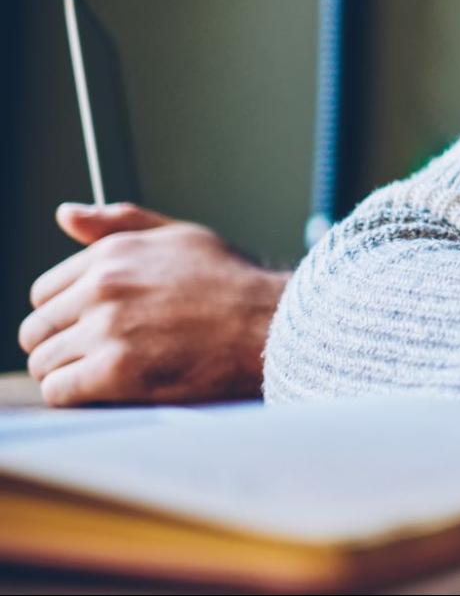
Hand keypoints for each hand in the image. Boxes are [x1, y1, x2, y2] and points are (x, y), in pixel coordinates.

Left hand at [19, 204, 288, 405]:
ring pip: (45, 363)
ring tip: (106, 375)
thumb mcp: (180, 236)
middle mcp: (102, 287)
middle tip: (96, 356)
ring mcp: (107, 330)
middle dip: (60, 345)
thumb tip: (67, 214)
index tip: (90, 326)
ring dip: (68, 374)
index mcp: (112, 253)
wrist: (272, 322)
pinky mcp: (116, 371)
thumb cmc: (234, 282)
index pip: (44, 292)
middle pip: (36, 330)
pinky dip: (76, 396)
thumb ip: (120, 222)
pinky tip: (107, 391)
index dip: (64, 314)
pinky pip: (60, 391)